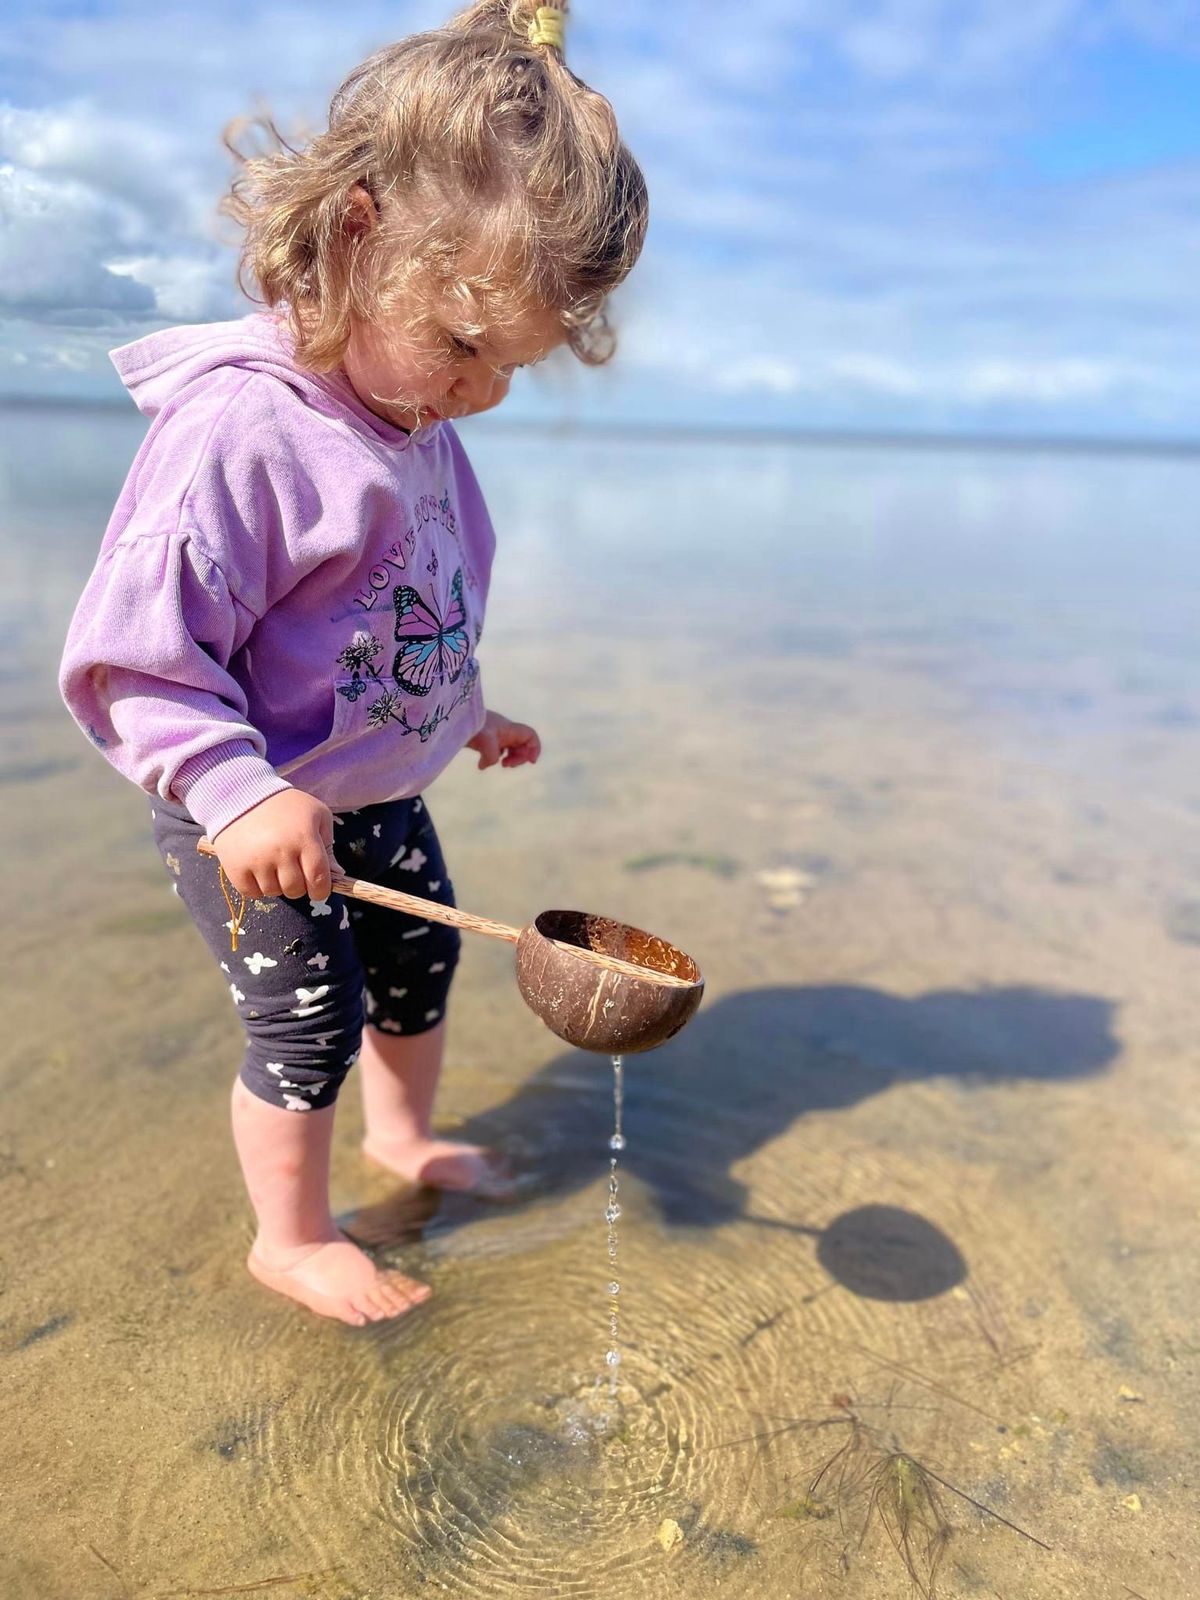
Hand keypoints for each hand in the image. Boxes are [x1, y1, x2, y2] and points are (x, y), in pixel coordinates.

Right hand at [212, 788, 339, 899]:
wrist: (242, 795)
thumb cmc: (286, 806)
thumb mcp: (316, 815)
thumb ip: (328, 845)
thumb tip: (337, 873)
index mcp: (304, 838)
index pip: (319, 879)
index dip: (321, 890)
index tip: (318, 889)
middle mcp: (281, 851)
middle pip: (296, 890)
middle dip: (298, 885)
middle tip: (292, 870)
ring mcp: (256, 860)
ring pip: (274, 893)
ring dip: (276, 885)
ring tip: (273, 864)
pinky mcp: (235, 867)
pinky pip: (252, 893)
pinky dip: (256, 887)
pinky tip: (258, 870)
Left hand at [466, 709, 541, 770]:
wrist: (451, 717)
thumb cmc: (470, 724)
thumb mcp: (484, 741)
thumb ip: (492, 756)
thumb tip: (485, 765)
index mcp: (509, 729)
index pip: (530, 736)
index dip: (535, 748)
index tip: (530, 761)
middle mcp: (504, 730)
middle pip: (522, 745)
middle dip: (519, 758)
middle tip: (506, 765)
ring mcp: (494, 734)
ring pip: (510, 748)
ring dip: (509, 758)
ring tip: (501, 764)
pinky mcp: (483, 739)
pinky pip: (495, 750)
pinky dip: (492, 759)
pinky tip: (481, 764)